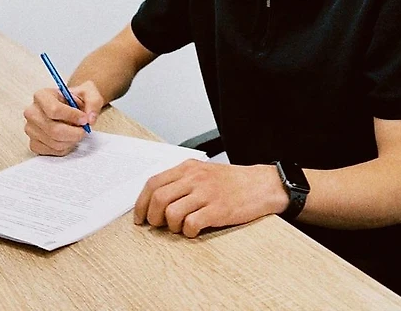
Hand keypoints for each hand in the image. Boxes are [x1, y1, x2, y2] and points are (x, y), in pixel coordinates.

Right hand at [23, 81, 103, 155]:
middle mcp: (32, 112)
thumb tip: (90, 119)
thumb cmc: (76, 98)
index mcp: (42, 95)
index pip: (54, 110)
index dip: (72, 117)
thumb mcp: (89, 92)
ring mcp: (30, 129)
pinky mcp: (34, 143)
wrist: (70, 106)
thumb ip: (93, 101)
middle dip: (74, 132)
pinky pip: (51, 151)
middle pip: (53, 129)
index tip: (84, 119)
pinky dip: (65, 147)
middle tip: (84, 129)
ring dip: (71, 140)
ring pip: (54, 142)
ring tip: (77, 131)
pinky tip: (69, 138)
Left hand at [133, 160, 288, 237]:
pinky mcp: (217, 210)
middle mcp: (195, 178)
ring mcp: (206, 194)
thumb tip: (155, 200)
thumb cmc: (231, 182)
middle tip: (159, 225)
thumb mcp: (203, 172)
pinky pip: (191, 225)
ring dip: (171, 226)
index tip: (140, 217)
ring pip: (171, 213)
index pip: (153, 183)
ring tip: (181, 227)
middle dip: (153, 217)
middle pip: (158, 199)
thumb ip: (181, 181)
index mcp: (188, 168)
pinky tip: (196, 230)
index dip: (141, 203)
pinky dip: (188, 232)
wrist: (260, 185)